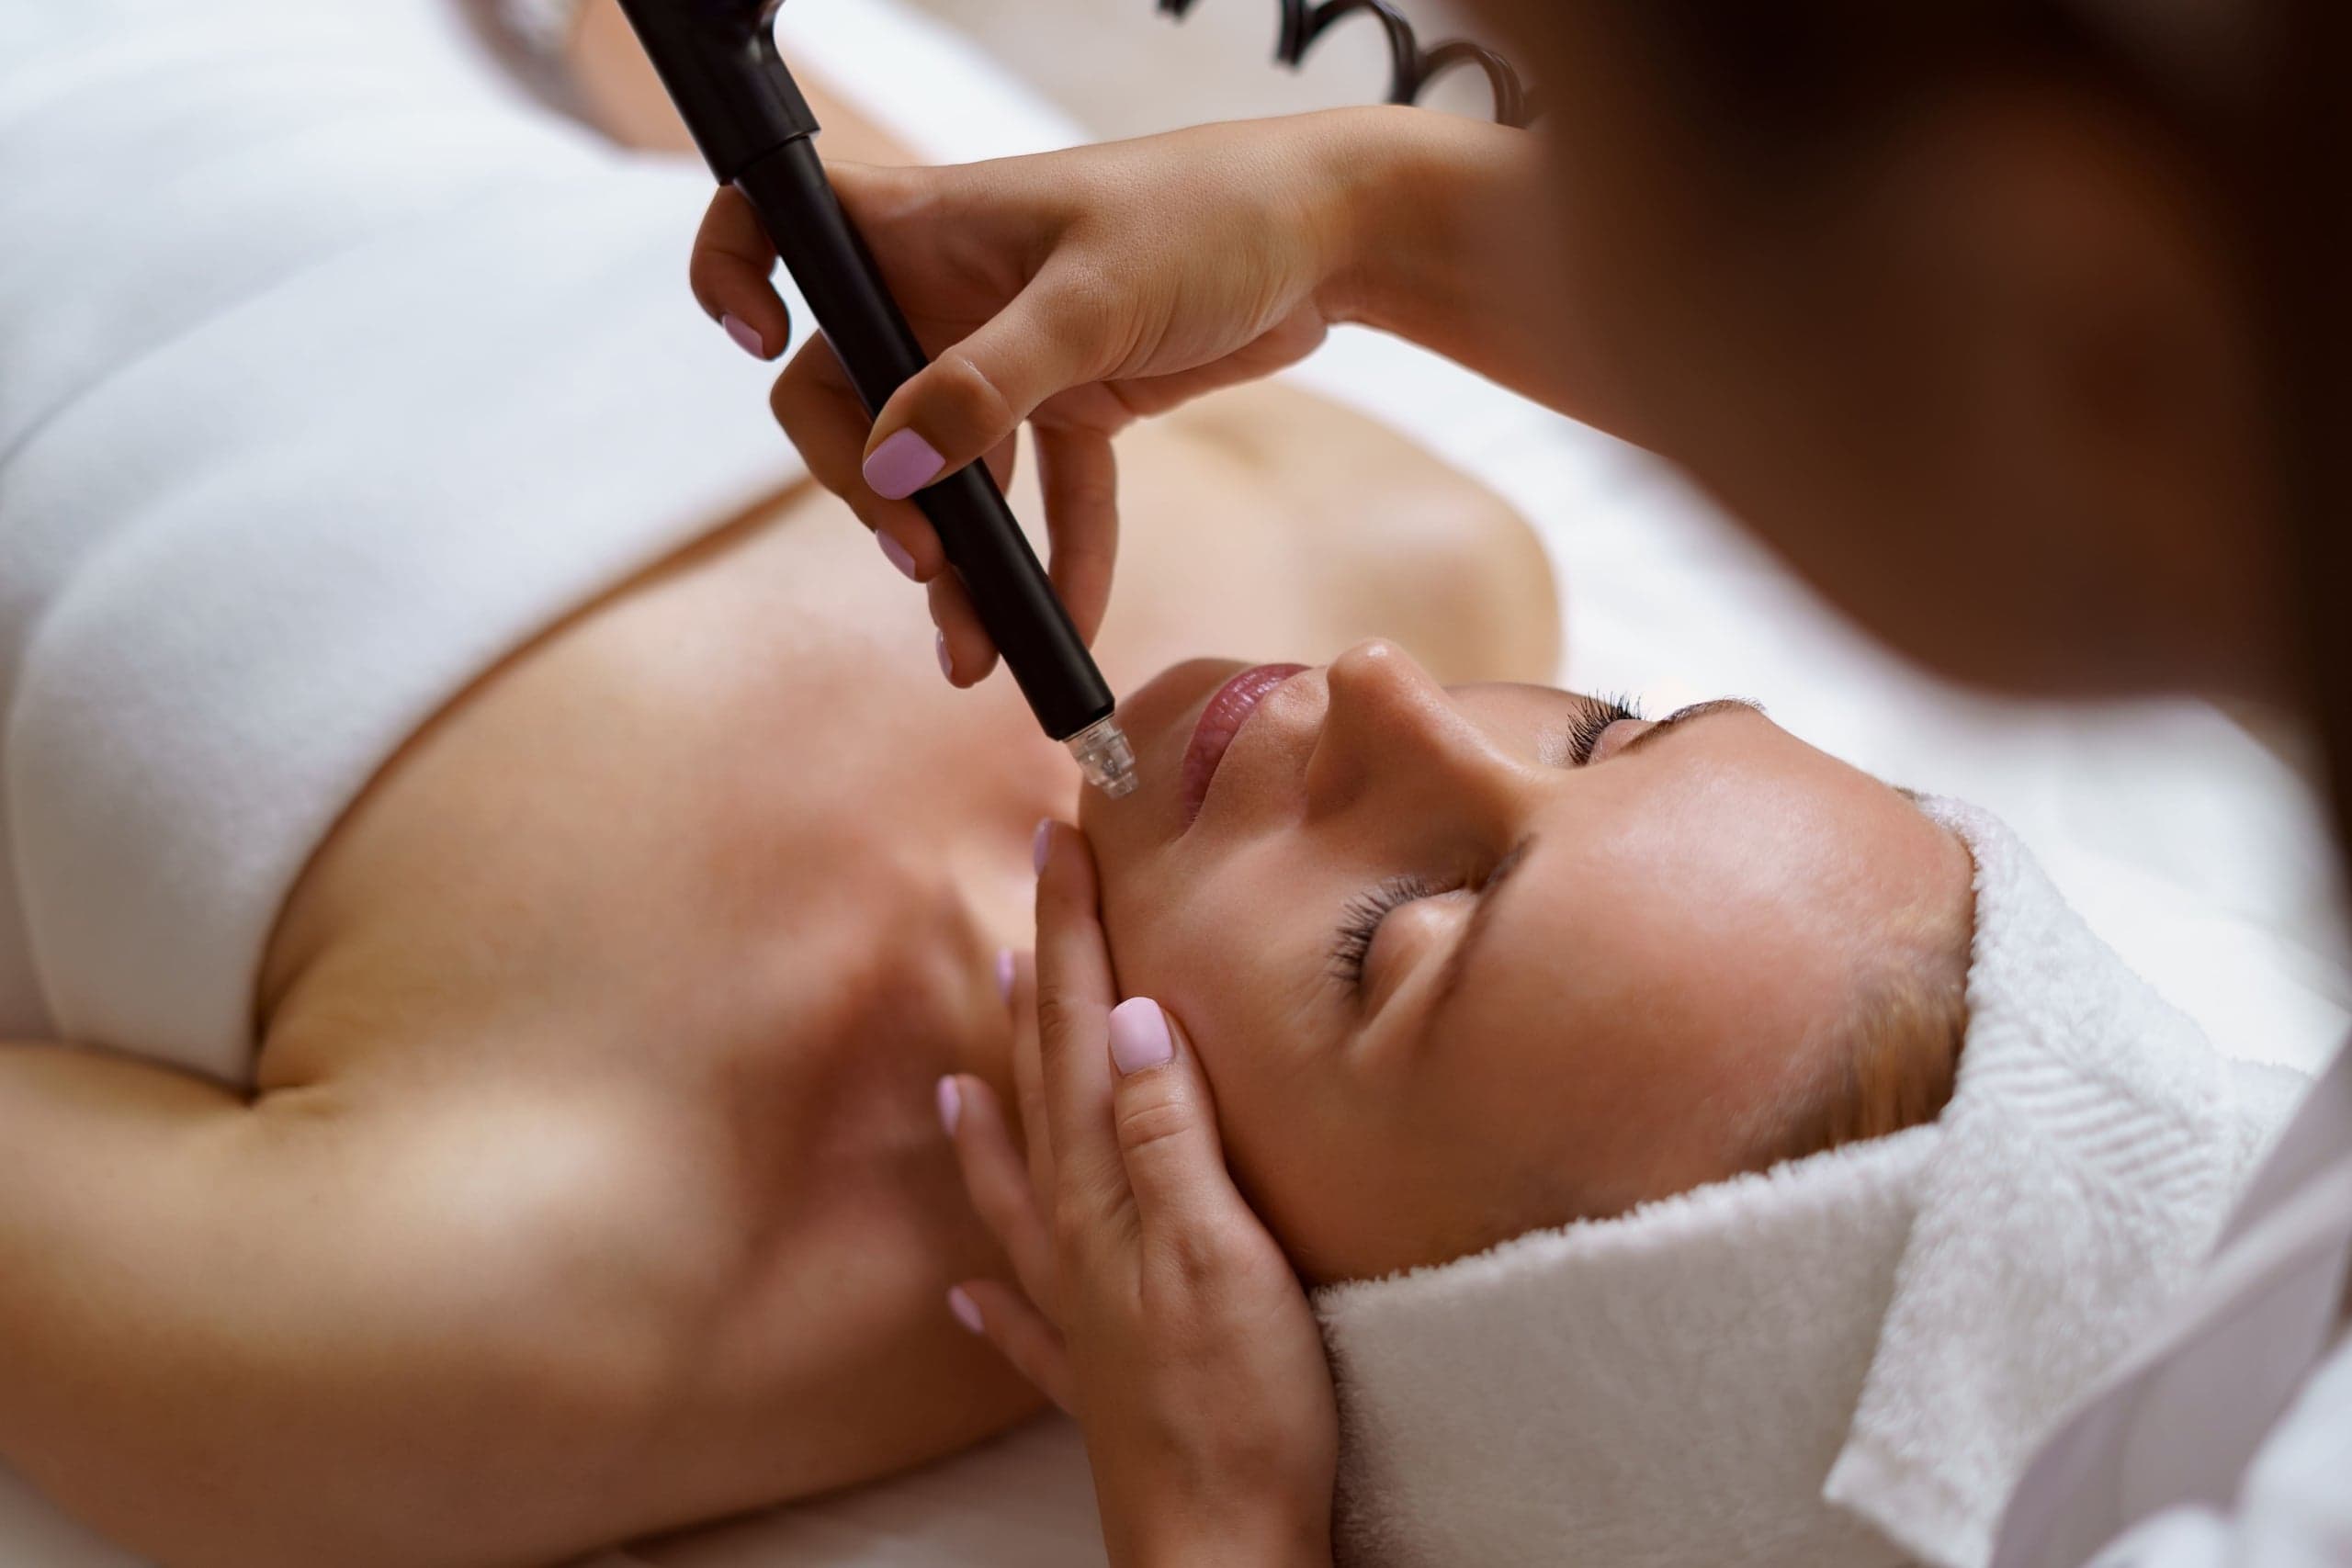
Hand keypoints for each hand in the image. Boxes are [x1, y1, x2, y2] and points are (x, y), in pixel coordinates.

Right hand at [689, 113, 1388, 684]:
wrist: (1334, 237)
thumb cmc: (1209, 218)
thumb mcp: (1092, 301)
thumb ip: (986, 386)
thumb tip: (895, 468)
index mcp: (921, 228)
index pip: (780, 224)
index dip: (737, 273)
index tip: (759, 341)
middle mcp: (945, 287)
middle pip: (853, 400)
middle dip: (875, 493)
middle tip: (923, 560)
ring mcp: (1006, 349)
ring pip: (946, 468)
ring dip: (959, 560)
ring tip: (978, 645)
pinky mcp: (1076, 398)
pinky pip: (1045, 496)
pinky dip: (1056, 558)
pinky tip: (1071, 626)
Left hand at [937, 824, 1336, 1567]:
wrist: (1225, 1551)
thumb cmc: (1239, 1405)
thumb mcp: (1217, 1248)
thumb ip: (1167, 1133)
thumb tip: (1127, 1019)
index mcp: (1110, 1190)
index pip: (1083, 1030)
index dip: (1075, 934)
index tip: (1063, 842)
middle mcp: (1080, 1237)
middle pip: (1048, 1082)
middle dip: (1043, 979)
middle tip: (1035, 888)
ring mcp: (1085, 1309)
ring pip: (1025, 1183)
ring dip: (999, 1110)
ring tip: (970, 1051)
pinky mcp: (1105, 1378)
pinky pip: (1027, 1313)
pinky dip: (994, 1285)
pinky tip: (968, 1287)